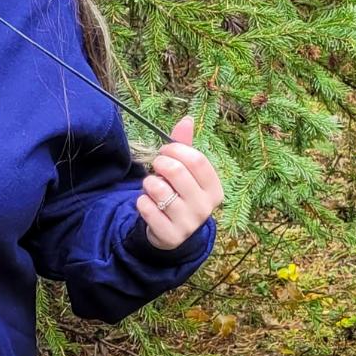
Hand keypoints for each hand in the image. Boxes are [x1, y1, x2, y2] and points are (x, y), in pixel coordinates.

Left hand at [136, 115, 223, 249]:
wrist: (173, 233)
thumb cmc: (179, 195)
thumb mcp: (186, 173)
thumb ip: (184, 147)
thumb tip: (187, 119)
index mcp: (214, 189)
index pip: (196, 159)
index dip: (174, 149)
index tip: (164, 151)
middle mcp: (205, 207)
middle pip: (176, 171)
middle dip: (160, 164)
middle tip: (156, 167)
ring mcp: (188, 224)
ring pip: (159, 189)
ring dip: (149, 183)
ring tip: (152, 188)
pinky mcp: (170, 236)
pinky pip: (146, 207)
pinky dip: (141, 201)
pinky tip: (148, 204)